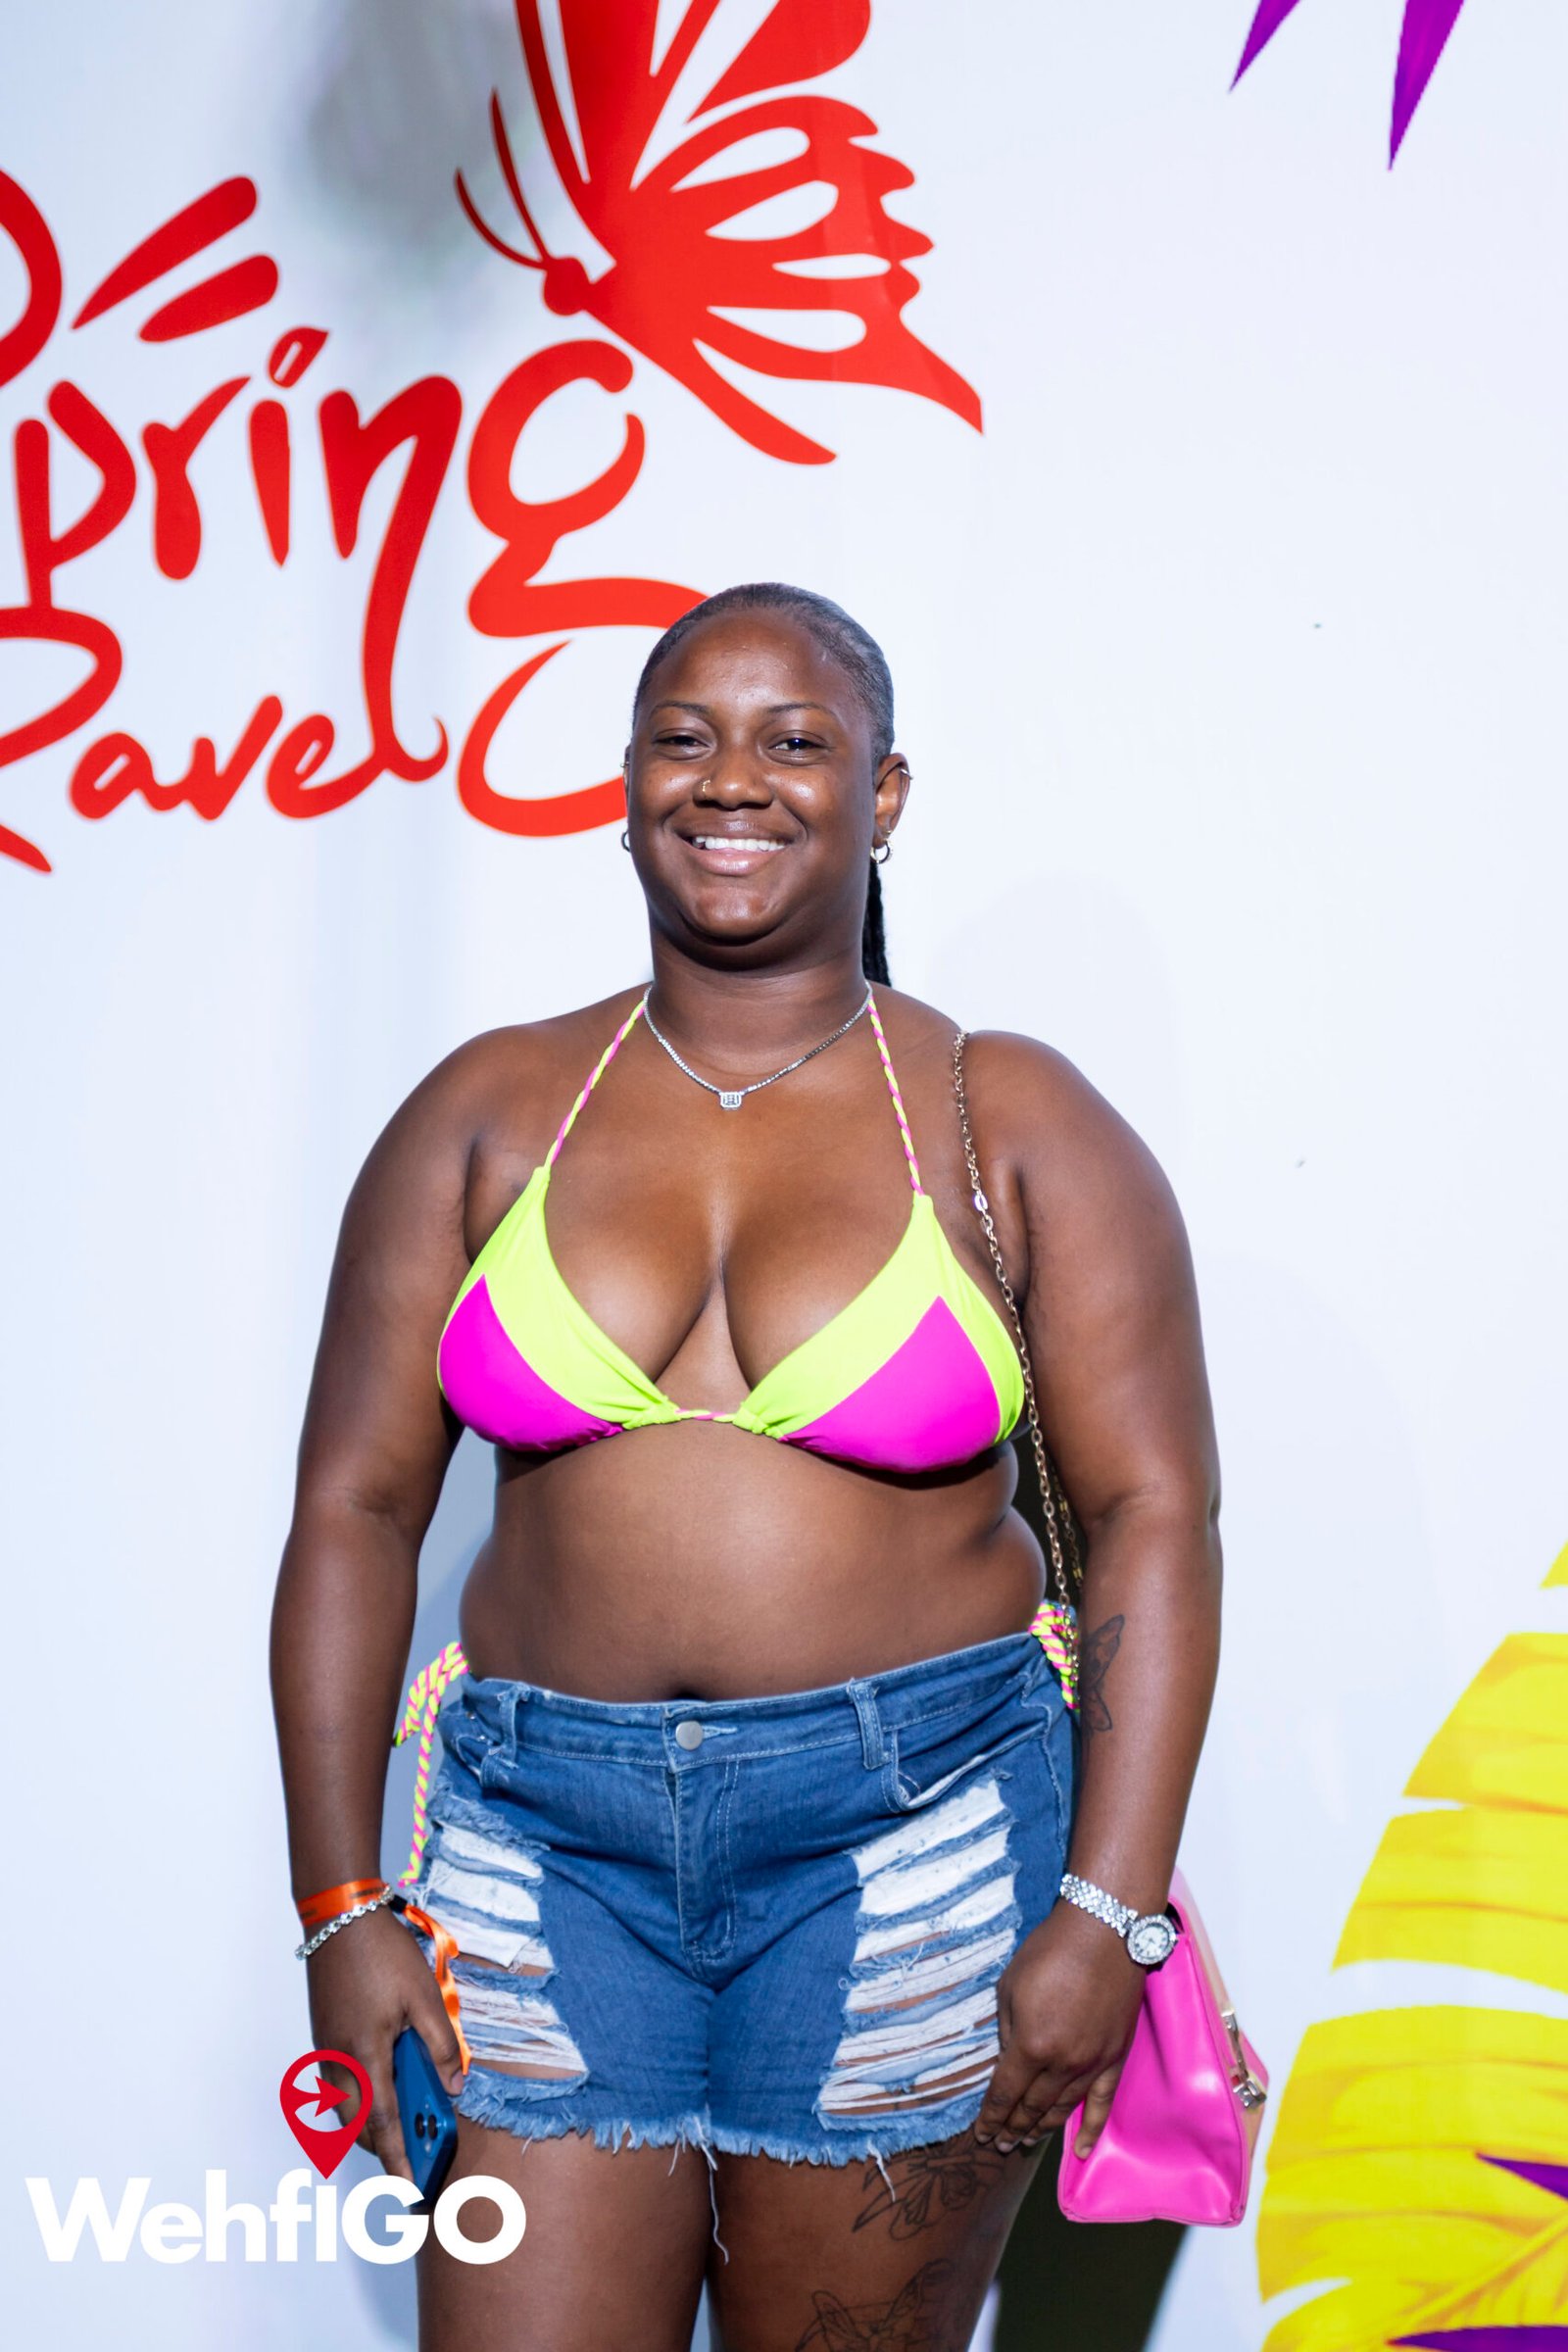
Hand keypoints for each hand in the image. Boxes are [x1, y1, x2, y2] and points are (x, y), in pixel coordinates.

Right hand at [306, 1908, 466, 2179]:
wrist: (338, 1917)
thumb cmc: (382, 1954)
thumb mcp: (424, 1996)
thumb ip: (441, 2045)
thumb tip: (453, 2086)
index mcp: (366, 2056)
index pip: (382, 2125)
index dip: (397, 2161)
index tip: (408, 2191)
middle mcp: (339, 2062)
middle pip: (357, 2125)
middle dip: (383, 2147)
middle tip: (412, 2159)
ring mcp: (326, 2050)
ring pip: (345, 2107)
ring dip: (370, 2122)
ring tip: (404, 2121)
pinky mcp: (324, 2036)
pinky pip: (340, 2083)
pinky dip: (360, 2096)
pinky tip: (385, 2081)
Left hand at [974, 1901, 1145, 2157]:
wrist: (1105, 1932)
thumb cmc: (1050, 1952)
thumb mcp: (1010, 1987)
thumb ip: (1008, 2032)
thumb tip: (1008, 2062)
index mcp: (1031, 2045)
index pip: (1005, 2093)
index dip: (991, 2117)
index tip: (981, 2134)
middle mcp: (1062, 2064)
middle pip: (1033, 2108)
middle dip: (1013, 2129)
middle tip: (1000, 2146)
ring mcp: (1093, 2064)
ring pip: (1063, 2109)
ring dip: (1042, 2129)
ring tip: (1026, 2143)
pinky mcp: (1115, 2058)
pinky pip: (1103, 2103)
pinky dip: (1091, 2130)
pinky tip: (1079, 2150)